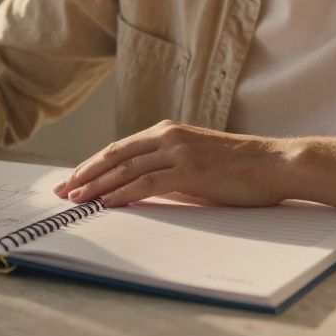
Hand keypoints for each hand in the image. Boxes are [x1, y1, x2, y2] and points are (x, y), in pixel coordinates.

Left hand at [51, 120, 294, 207]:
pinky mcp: (190, 169)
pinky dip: (123, 193)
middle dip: (84, 174)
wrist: (274, 164)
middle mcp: (168, 136)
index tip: (71, 179)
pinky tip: (106, 203)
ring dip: (97, 185)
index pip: (119, 148)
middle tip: (61, 191)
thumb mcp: (195, 165)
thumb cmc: (238, 169)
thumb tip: (137, 189)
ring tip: (75, 199)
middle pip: (115, 155)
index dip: (92, 164)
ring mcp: (178, 151)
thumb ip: (166, 171)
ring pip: (126, 168)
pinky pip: (147, 182)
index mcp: (167, 132)